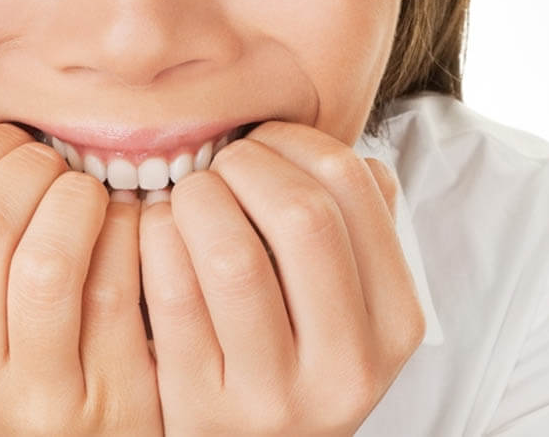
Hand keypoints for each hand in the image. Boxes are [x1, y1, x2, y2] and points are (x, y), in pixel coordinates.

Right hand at [0, 123, 162, 435]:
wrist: (100, 435)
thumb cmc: (43, 349)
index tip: (23, 146)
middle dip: (35, 170)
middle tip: (64, 168)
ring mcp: (35, 397)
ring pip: (46, 262)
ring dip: (80, 202)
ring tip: (97, 196)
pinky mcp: (107, 403)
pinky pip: (116, 291)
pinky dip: (129, 236)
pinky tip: (134, 226)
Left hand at [138, 121, 424, 435]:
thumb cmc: (291, 353)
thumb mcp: (350, 306)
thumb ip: (357, 233)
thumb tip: (344, 156)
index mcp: (394, 322)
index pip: (353, 184)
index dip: (292, 141)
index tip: (260, 145)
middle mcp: (348, 366)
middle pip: (300, 214)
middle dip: (243, 165)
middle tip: (218, 169)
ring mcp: (274, 395)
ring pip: (231, 252)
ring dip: (196, 199)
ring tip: (186, 200)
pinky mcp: (200, 407)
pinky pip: (171, 292)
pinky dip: (153, 239)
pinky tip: (154, 234)